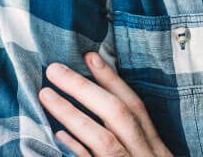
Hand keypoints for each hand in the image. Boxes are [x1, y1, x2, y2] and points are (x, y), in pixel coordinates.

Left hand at [38, 52, 172, 156]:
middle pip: (119, 114)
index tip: (90, 55)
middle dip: (86, 88)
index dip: (113, 79)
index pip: (135, 105)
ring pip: (104, 138)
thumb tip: (105, 104)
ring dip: (73, 113)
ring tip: (46, 93)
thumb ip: (135, 140)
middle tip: (55, 69)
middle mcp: (147, 155)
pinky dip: (77, 148)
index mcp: (156, 148)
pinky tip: (58, 134)